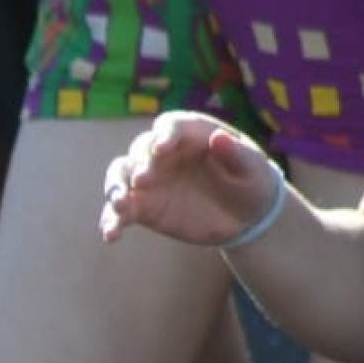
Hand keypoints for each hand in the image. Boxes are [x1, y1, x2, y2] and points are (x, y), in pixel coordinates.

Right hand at [100, 111, 284, 247]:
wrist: (244, 216)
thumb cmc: (252, 182)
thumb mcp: (253, 168)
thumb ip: (237, 153)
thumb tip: (219, 137)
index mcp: (190, 135)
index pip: (169, 126)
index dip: (163, 135)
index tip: (160, 150)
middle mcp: (163, 154)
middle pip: (139, 151)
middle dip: (137, 164)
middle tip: (141, 182)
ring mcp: (149, 181)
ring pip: (120, 177)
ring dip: (115, 189)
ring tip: (120, 206)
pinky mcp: (142, 208)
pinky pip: (119, 212)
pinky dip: (111, 222)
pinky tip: (111, 236)